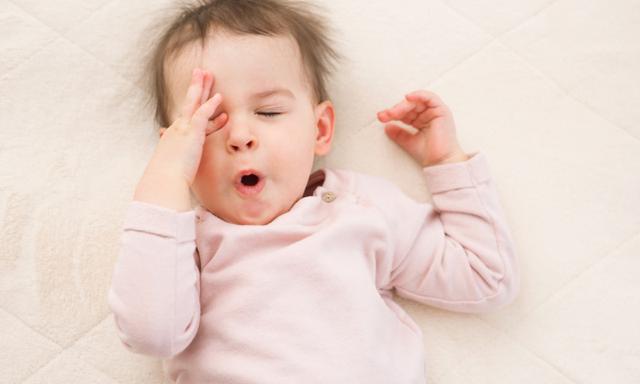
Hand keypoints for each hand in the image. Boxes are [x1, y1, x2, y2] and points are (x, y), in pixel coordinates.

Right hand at [152, 68, 227, 185]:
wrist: (163, 181)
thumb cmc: (167, 180)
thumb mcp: (171, 170)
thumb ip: (174, 167)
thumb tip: (171, 173)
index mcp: (174, 138)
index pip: (191, 121)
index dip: (202, 112)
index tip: (211, 107)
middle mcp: (177, 130)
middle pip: (188, 103)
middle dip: (195, 87)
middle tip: (200, 72)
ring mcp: (183, 129)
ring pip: (193, 102)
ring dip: (201, 87)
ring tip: (207, 73)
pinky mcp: (191, 133)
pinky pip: (202, 114)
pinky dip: (210, 105)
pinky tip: (219, 97)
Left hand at [377, 90, 468, 166]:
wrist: (440, 162)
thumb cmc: (429, 154)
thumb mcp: (408, 141)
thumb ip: (398, 133)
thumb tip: (386, 127)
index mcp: (422, 120)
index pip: (405, 112)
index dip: (392, 113)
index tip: (381, 117)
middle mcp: (429, 114)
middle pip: (410, 105)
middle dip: (396, 109)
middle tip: (385, 115)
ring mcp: (436, 112)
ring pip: (417, 101)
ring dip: (403, 105)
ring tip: (393, 112)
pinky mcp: (442, 111)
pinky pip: (430, 97)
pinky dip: (419, 95)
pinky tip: (408, 98)